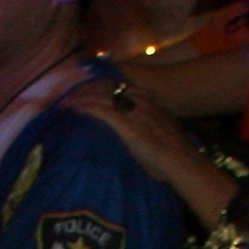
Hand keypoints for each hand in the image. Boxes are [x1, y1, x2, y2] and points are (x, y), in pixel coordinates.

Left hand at [66, 75, 220, 202]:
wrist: (181, 161)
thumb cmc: (175, 157)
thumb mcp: (163, 135)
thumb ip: (151, 131)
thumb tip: (142, 139)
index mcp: (150, 102)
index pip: (122, 88)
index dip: (104, 89)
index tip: (91, 92)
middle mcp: (141, 101)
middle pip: (109, 88)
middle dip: (89, 90)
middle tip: (73, 94)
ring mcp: (133, 110)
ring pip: (101, 96)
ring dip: (82, 98)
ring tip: (67, 102)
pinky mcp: (124, 123)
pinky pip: (99, 110)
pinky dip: (84, 108)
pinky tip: (73, 109)